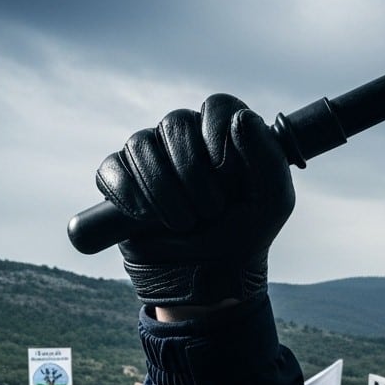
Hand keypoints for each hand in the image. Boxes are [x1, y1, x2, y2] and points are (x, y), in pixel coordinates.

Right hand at [97, 94, 294, 306]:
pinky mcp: (121, 181)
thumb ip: (268, 158)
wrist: (209, 279)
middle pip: (175, 122)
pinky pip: (111, 168)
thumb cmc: (244, 236)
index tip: (225, 170)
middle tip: (209, 210)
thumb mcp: (273, 202)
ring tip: (183, 223)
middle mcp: (186, 139)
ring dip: (162, 187)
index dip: (217, 132)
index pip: (217, 105)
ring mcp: (151, 158)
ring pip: (140, 143)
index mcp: (226, 136)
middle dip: (191, 171)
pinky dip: (126, 192)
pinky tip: (145, 217)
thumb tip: (239, 118)